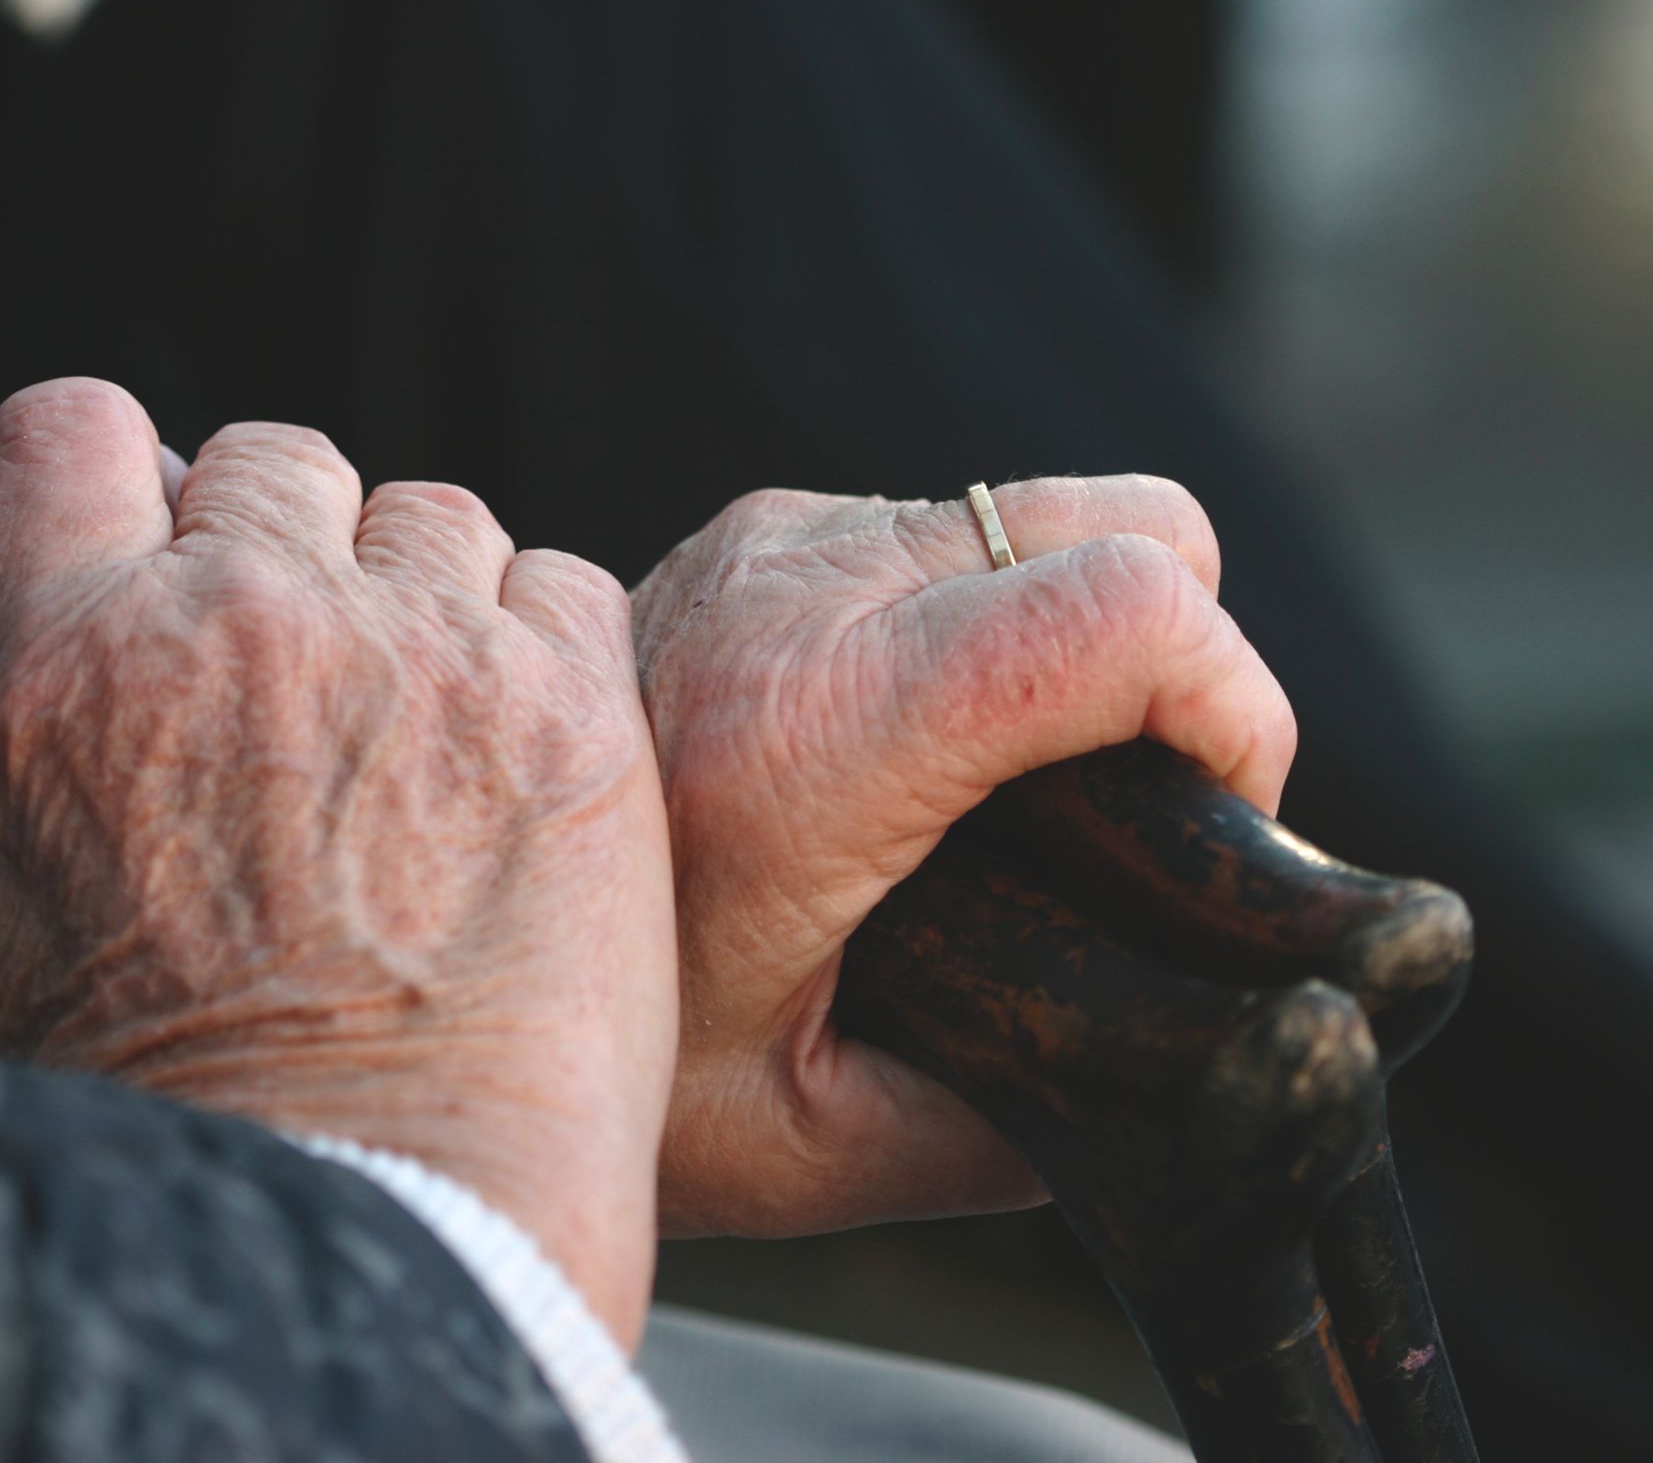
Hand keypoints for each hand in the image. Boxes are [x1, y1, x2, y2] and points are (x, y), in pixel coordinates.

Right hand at [0, 378, 675, 1344]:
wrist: (379, 1203)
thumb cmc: (209, 1094)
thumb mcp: (59, 882)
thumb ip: (107, 713)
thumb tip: (162, 625)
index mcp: (71, 665)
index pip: (71, 434)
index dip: (134, 475)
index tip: (177, 528)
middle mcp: (244, 621)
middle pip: (281, 464)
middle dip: (306, 549)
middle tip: (337, 683)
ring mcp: (416, 648)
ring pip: (435, 517)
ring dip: (438, 599)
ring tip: (446, 747)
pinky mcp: (566, 698)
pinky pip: (562, 584)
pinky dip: (551, 646)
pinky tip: (538, 761)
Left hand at [632, 478, 1295, 1235]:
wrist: (411, 927)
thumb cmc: (591, 1050)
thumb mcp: (802, 1141)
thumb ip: (997, 1138)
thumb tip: (1150, 1113)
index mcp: (818, 735)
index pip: (1128, 613)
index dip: (1240, 710)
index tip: (1223, 819)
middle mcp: (801, 593)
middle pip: (1134, 525)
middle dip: (1194, 664)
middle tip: (1144, 811)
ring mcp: (777, 541)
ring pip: (1057, 511)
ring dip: (1099, 636)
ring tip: (1040, 785)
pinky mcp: (761, 534)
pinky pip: (960, 528)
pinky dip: (1009, 614)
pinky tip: (945, 740)